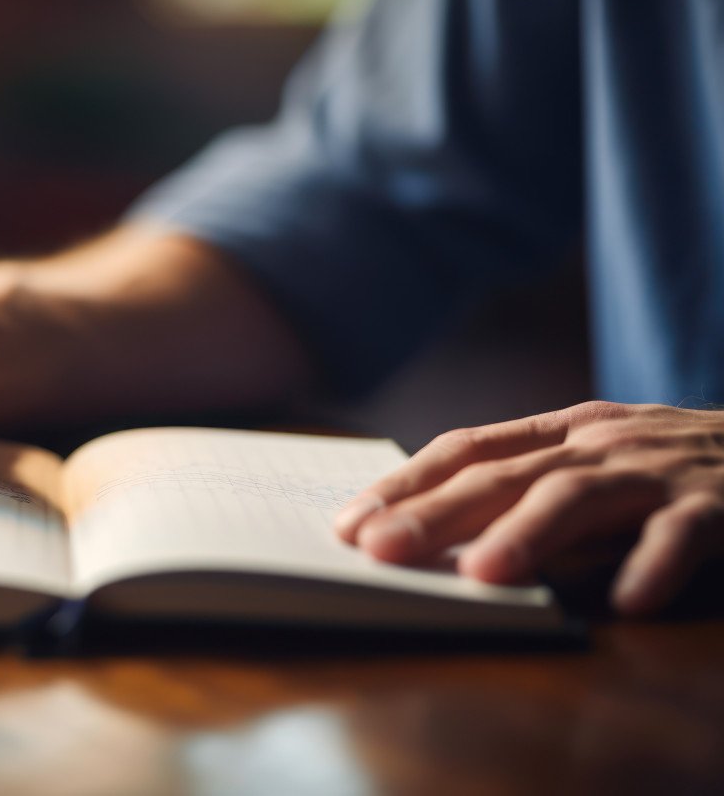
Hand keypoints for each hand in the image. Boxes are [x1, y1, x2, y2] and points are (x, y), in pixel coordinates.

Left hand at [333, 401, 723, 614]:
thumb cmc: (671, 468)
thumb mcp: (594, 467)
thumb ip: (529, 494)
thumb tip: (443, 545)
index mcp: (562, 431)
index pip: (466, 450)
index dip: (405, 484)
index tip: (348, 521)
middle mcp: (600, 441)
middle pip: (503, 474)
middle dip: (434, 511)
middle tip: (377, 549)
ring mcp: (658, 469)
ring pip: (580, 495)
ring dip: (527, 534)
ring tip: (480, 574)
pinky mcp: (722, 503)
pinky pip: (682, 534)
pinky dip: (653, 564)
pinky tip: (623, 603)